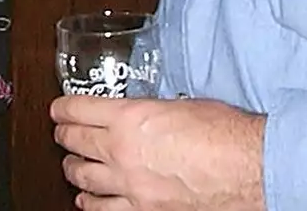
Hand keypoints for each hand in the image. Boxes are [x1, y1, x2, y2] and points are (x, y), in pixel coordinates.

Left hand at [51, 96, 263, 210]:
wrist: (248, 169)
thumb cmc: (224, 134)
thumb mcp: (180, 105)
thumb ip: (151, 111)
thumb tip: (143, 115)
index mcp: (129, 118)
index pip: (78, 110)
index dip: (63, 108)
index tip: (58, 109)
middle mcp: (120, 151)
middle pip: (74, 142)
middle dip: (64, 135)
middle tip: (62, 133)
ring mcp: (129, 185)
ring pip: (83, 178)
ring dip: (73, 169)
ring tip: (71, 165)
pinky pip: (105, 210)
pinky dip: (91, 205)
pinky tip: (86, 202)